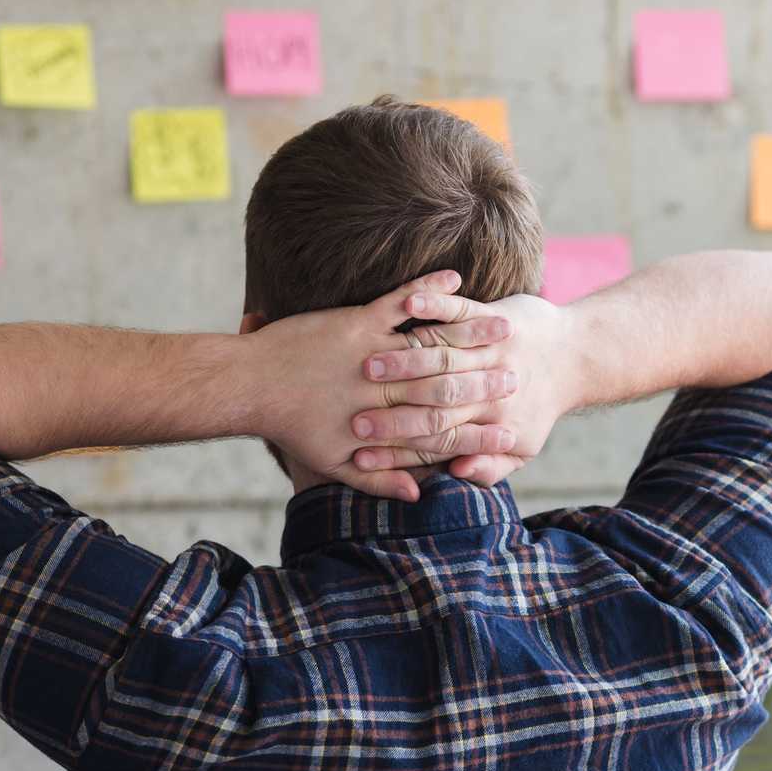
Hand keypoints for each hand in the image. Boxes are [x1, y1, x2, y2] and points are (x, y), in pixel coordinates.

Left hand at [246, 270, 521, 501]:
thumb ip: (377, 480)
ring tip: (504, 324)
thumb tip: (414, 493)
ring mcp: (374, 354)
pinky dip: (428, 289)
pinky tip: (455, 276)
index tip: (512, 432)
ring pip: (433, 345)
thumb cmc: (289, 427)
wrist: (250, 386)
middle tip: (521, 373)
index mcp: (384, 425)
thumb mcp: (333, 464)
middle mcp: (386, 391)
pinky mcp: (358, 322)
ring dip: (471, 331)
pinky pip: (400, 302)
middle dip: (488, 380)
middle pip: (449, 387)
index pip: (443, 433)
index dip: (480, 433)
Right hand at [348, 292, 575, 487]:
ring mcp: (492, 349)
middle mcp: (490, 387)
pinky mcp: (493, 316)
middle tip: (353, 418)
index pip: (437, 440)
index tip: (359, 455)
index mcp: (492, 423)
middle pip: (434, 400)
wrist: (577, 357)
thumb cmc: (539, 408)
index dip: (397, 450)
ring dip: (404, 360)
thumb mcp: (521, 449)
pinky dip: (435, 302)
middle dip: (391, 411)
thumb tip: (458, 472)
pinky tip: (410, 304)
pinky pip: (460, 309)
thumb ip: (489, 467)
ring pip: (443, 355)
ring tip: (368, 365)